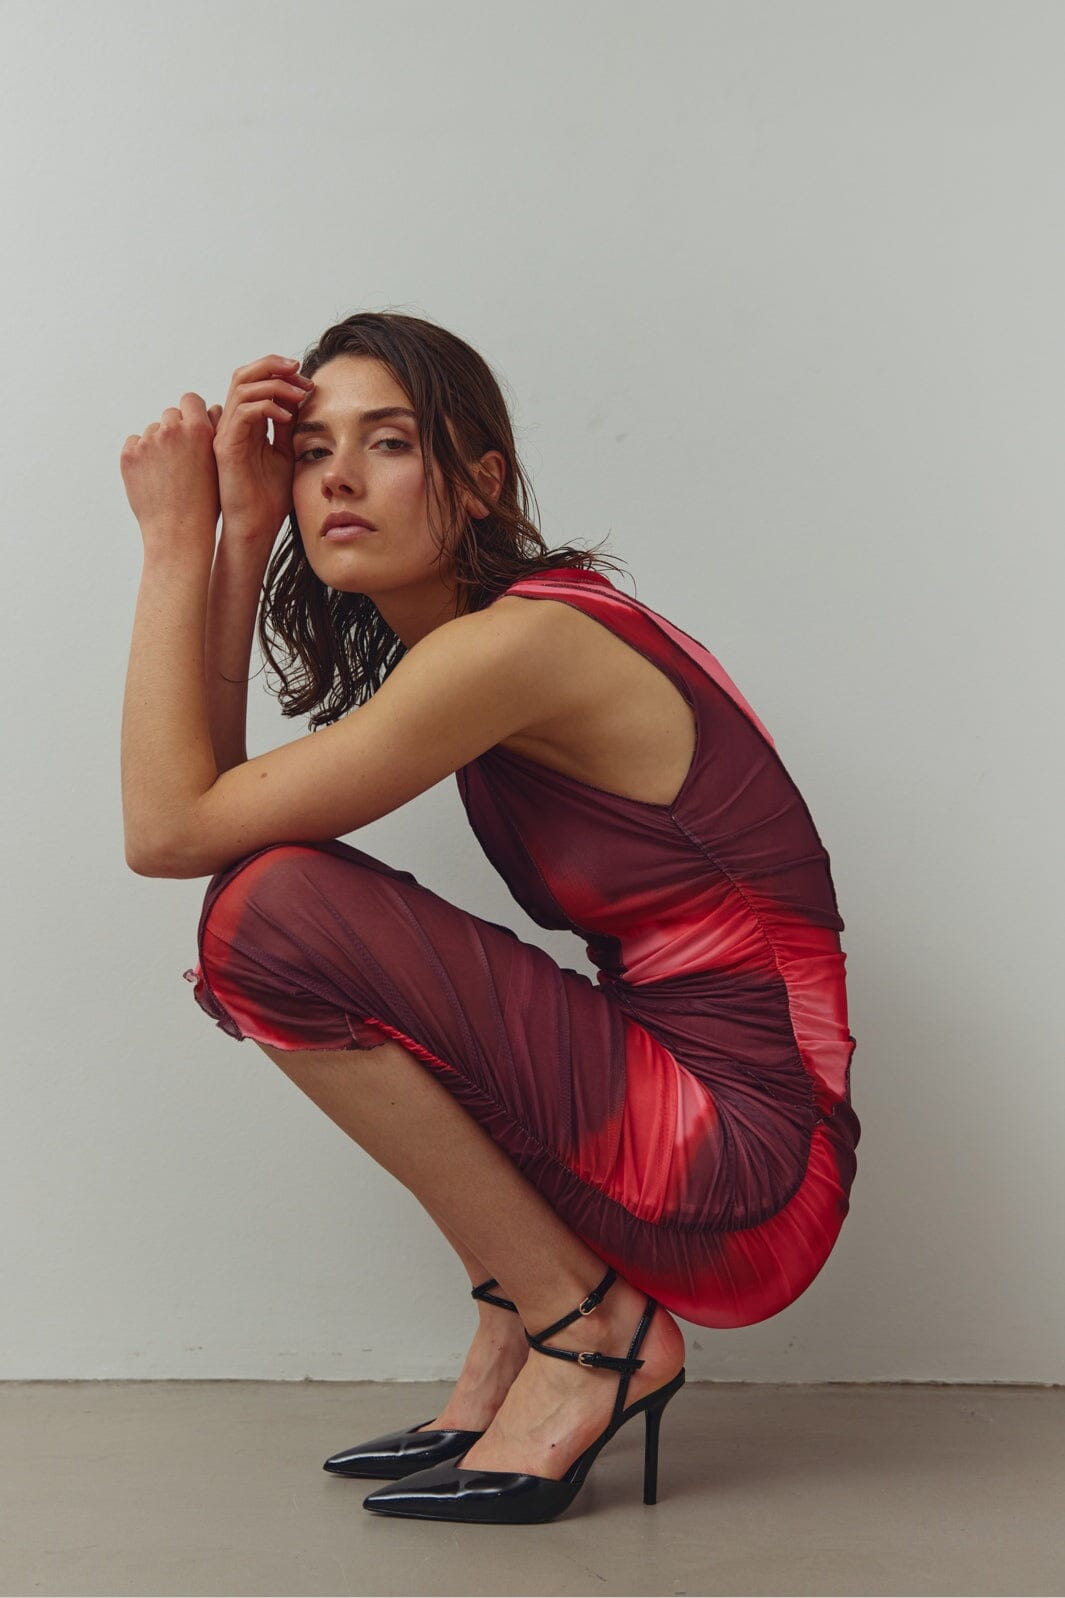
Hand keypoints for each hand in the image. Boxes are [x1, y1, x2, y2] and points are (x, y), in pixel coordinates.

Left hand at [120, 392, 219, 550]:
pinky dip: (141, 457)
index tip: (194, 428)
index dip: (193, 413)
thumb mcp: (221, 465)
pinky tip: (154, 477)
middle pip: (170, 415)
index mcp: (198, 429)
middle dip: (175, 431)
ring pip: (152, 432)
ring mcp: (147, 442)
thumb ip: (217, 432)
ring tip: (168, 474)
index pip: (190, 400)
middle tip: (182, 458)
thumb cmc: (206, 503)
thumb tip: (214, 408)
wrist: (178, 532)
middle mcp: (171, 430)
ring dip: (158, 445)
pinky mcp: (128, 456)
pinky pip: (134, 445)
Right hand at [209, 353, 314, 547]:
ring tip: (299, 394)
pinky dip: (268, 406)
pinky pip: (244, 412)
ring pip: (243, 387)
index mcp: (246, 423)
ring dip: (275, 385)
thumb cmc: (270, 498)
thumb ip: (288, 426)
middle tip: (300, 372)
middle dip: (273, 366)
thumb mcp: (286, 453)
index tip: (306, 381)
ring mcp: (226, 433)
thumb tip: (301, 397)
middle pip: (243, 375)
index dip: (278, 372)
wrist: (257, 527)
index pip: (254, 381)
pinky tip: (288, 417)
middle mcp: (232, 423)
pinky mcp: (226, 446)